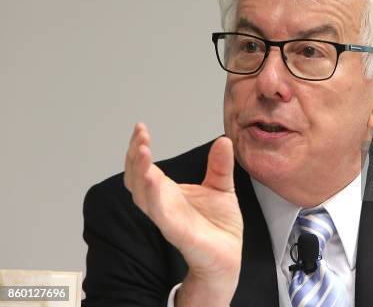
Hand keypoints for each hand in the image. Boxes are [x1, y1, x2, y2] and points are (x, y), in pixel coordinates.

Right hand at [124, 123, 242, 305]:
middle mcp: (161, 203)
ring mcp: (166, 217)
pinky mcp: (175, 231)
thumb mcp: (222, 187)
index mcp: (168, 191)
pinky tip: (153, 179)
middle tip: (140, 135)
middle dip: (134, 156)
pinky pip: (159, 213)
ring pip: (142, 194)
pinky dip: (153, 196)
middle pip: (135, 178)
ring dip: (140, 172)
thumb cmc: (219, 225)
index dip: (138, 148)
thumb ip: (220, 165)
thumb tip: (223, 140)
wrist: (229, 255)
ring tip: (142, 151)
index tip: (140, 128)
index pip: (144, 168)